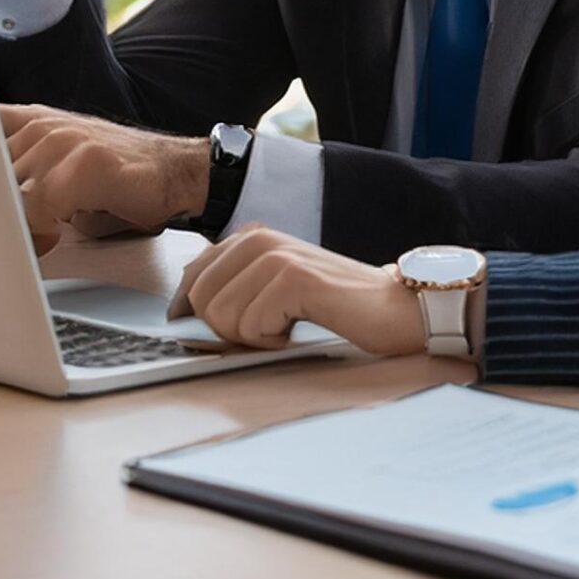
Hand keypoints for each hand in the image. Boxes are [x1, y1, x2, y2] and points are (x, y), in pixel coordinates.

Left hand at [1, 104, 208, 254]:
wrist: (174, 172)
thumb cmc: (116, 175)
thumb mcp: (59, 158)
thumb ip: (20, 168)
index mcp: (31, 121)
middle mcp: (42, 127)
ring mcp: (63, 142)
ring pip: (8, 191)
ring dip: (13, 224)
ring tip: (30, 238)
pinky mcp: (85, 165)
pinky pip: (38, 205)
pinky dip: (39, 231)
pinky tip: (52, 238)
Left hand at [167, 225, 427, 354]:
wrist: (394, 309)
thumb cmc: (335, 306)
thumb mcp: (274, 287)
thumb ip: (233, 283)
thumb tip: (183, 304)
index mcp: (250, 236)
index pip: (190, 279)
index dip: (201, 314)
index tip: (235, 326)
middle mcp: (258, 238)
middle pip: (199, 301)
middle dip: (230, 329)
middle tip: (271, 326)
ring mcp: (275, 255)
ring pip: (221, 317)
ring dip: (254, 337)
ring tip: (289, 325)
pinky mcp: (292, 279)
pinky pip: (251, 327)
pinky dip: (274, 341)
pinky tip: (300, 328)